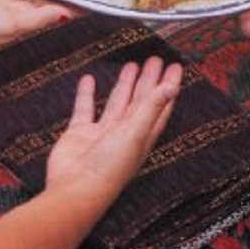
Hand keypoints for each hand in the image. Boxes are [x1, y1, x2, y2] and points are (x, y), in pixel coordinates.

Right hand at [46, 57, 180, 198]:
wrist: (75, 188)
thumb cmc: (109, 167)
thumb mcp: (135, 134)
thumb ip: (151, 108)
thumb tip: (171, 87)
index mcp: (143, 136)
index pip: (160, 107)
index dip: (168, 88)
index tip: (174, 67)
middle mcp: (125, 134)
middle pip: (141, 102)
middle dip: (149, 81)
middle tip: (155, 60)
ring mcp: (102, 134)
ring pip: (117, 103)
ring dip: (125, 85)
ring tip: (131, 64)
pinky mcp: (80, 134)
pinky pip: (86, 109)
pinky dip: (87, 95)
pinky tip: (89, 79)